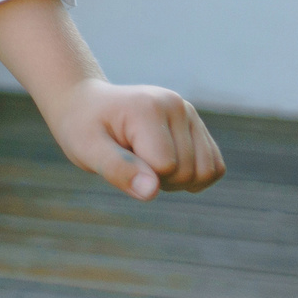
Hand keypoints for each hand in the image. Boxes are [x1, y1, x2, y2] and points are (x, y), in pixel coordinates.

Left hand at [43, 79, 224, 199]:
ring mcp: (189, 112)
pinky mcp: (196, 124)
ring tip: (146, 160)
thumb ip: (117, 169)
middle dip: (158, 179)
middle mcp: (176, 105)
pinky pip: (215, 166)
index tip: (117, 157)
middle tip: (129, 159)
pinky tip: (165, 165)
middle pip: (189, 172)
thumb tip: (151, 192)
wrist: (86, 106)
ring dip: (178, 180)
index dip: (141, 176)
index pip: (165, 166)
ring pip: (208, 171)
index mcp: (148, 108)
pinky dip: (194, 177)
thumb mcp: (86, 150)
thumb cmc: (82, 129)